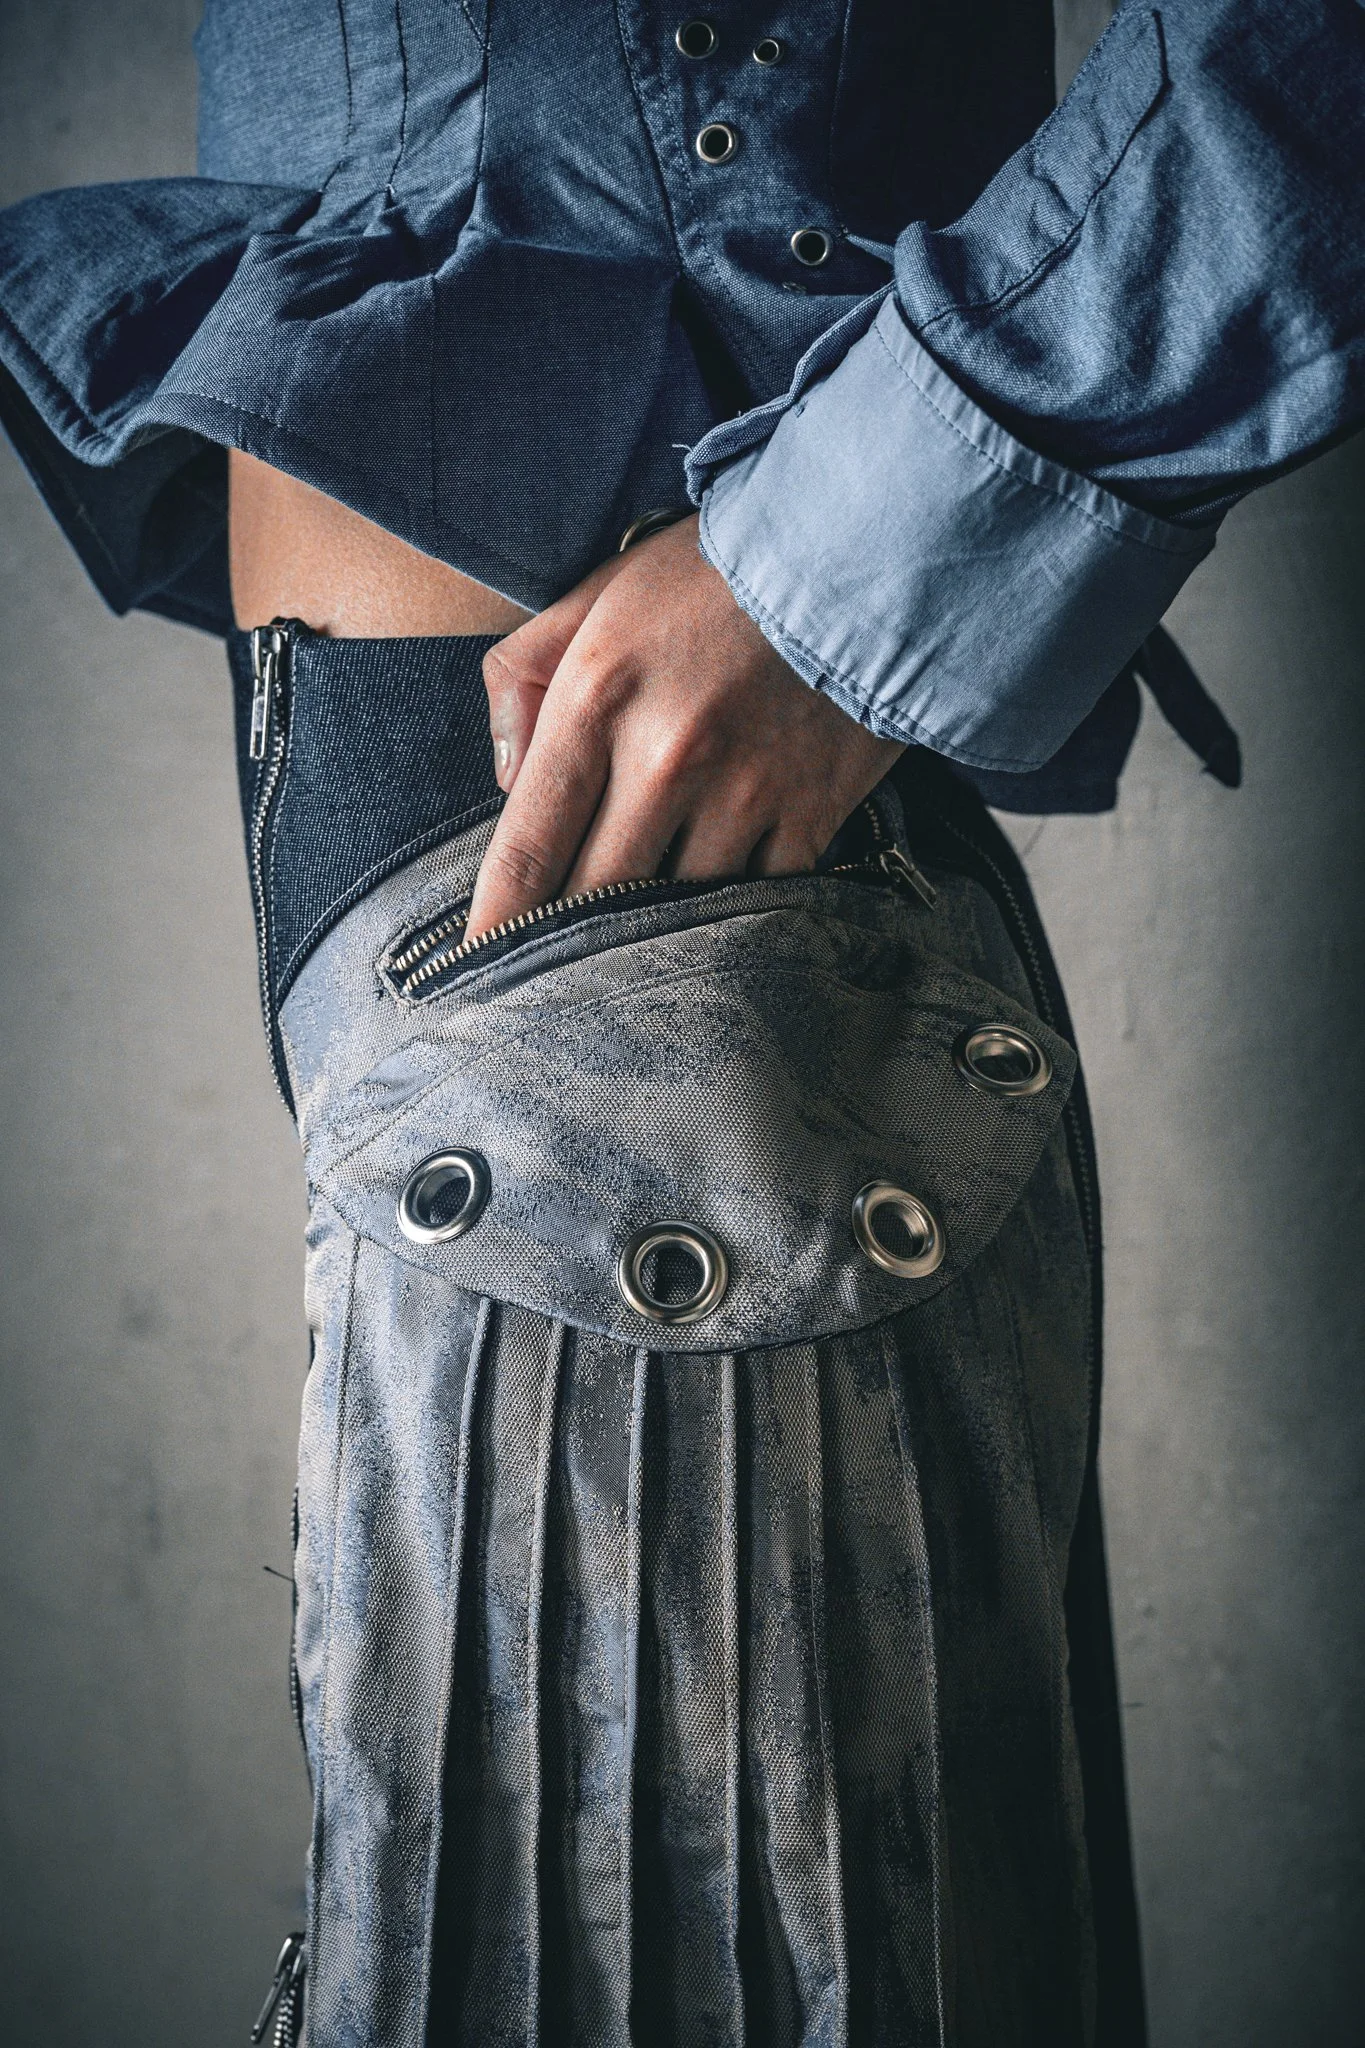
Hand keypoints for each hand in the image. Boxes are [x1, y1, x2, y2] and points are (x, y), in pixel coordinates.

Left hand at [467, 514, 902, 937]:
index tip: (474, 973)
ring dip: (652, 941)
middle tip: (541, 992)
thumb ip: (525, 674)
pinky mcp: (814, 809)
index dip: (495, 925)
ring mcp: (747, 789)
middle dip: (564, 952)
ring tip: (629, 971)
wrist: (864, 543)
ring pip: (680, 911)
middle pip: (596, 898)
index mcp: (598, 697)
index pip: (528, 845)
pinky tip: (716, 929)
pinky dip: (736, 918)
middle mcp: (667, 754)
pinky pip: (762, 899)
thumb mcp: (597, 592)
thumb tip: (505, 778)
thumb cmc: (714, 570)